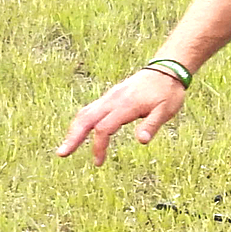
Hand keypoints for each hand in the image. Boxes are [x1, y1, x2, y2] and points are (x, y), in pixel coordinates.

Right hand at [57, 68, 187, 166]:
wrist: (167, 70)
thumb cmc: (168, 92)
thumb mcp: (166, 110)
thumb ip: (152, 125)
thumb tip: (142, 141)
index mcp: (125, 106)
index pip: (104, 128)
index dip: (99, 146)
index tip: (98, 161)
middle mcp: (112, 100)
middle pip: (86, 118)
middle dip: (73, 136)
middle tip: (62, 153)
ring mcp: (110, 97)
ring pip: (85, 113)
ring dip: (75, 129)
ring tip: (67, 146)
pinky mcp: (111, 96)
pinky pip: (91, 109)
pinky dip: (83, 121)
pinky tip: (81, 131)